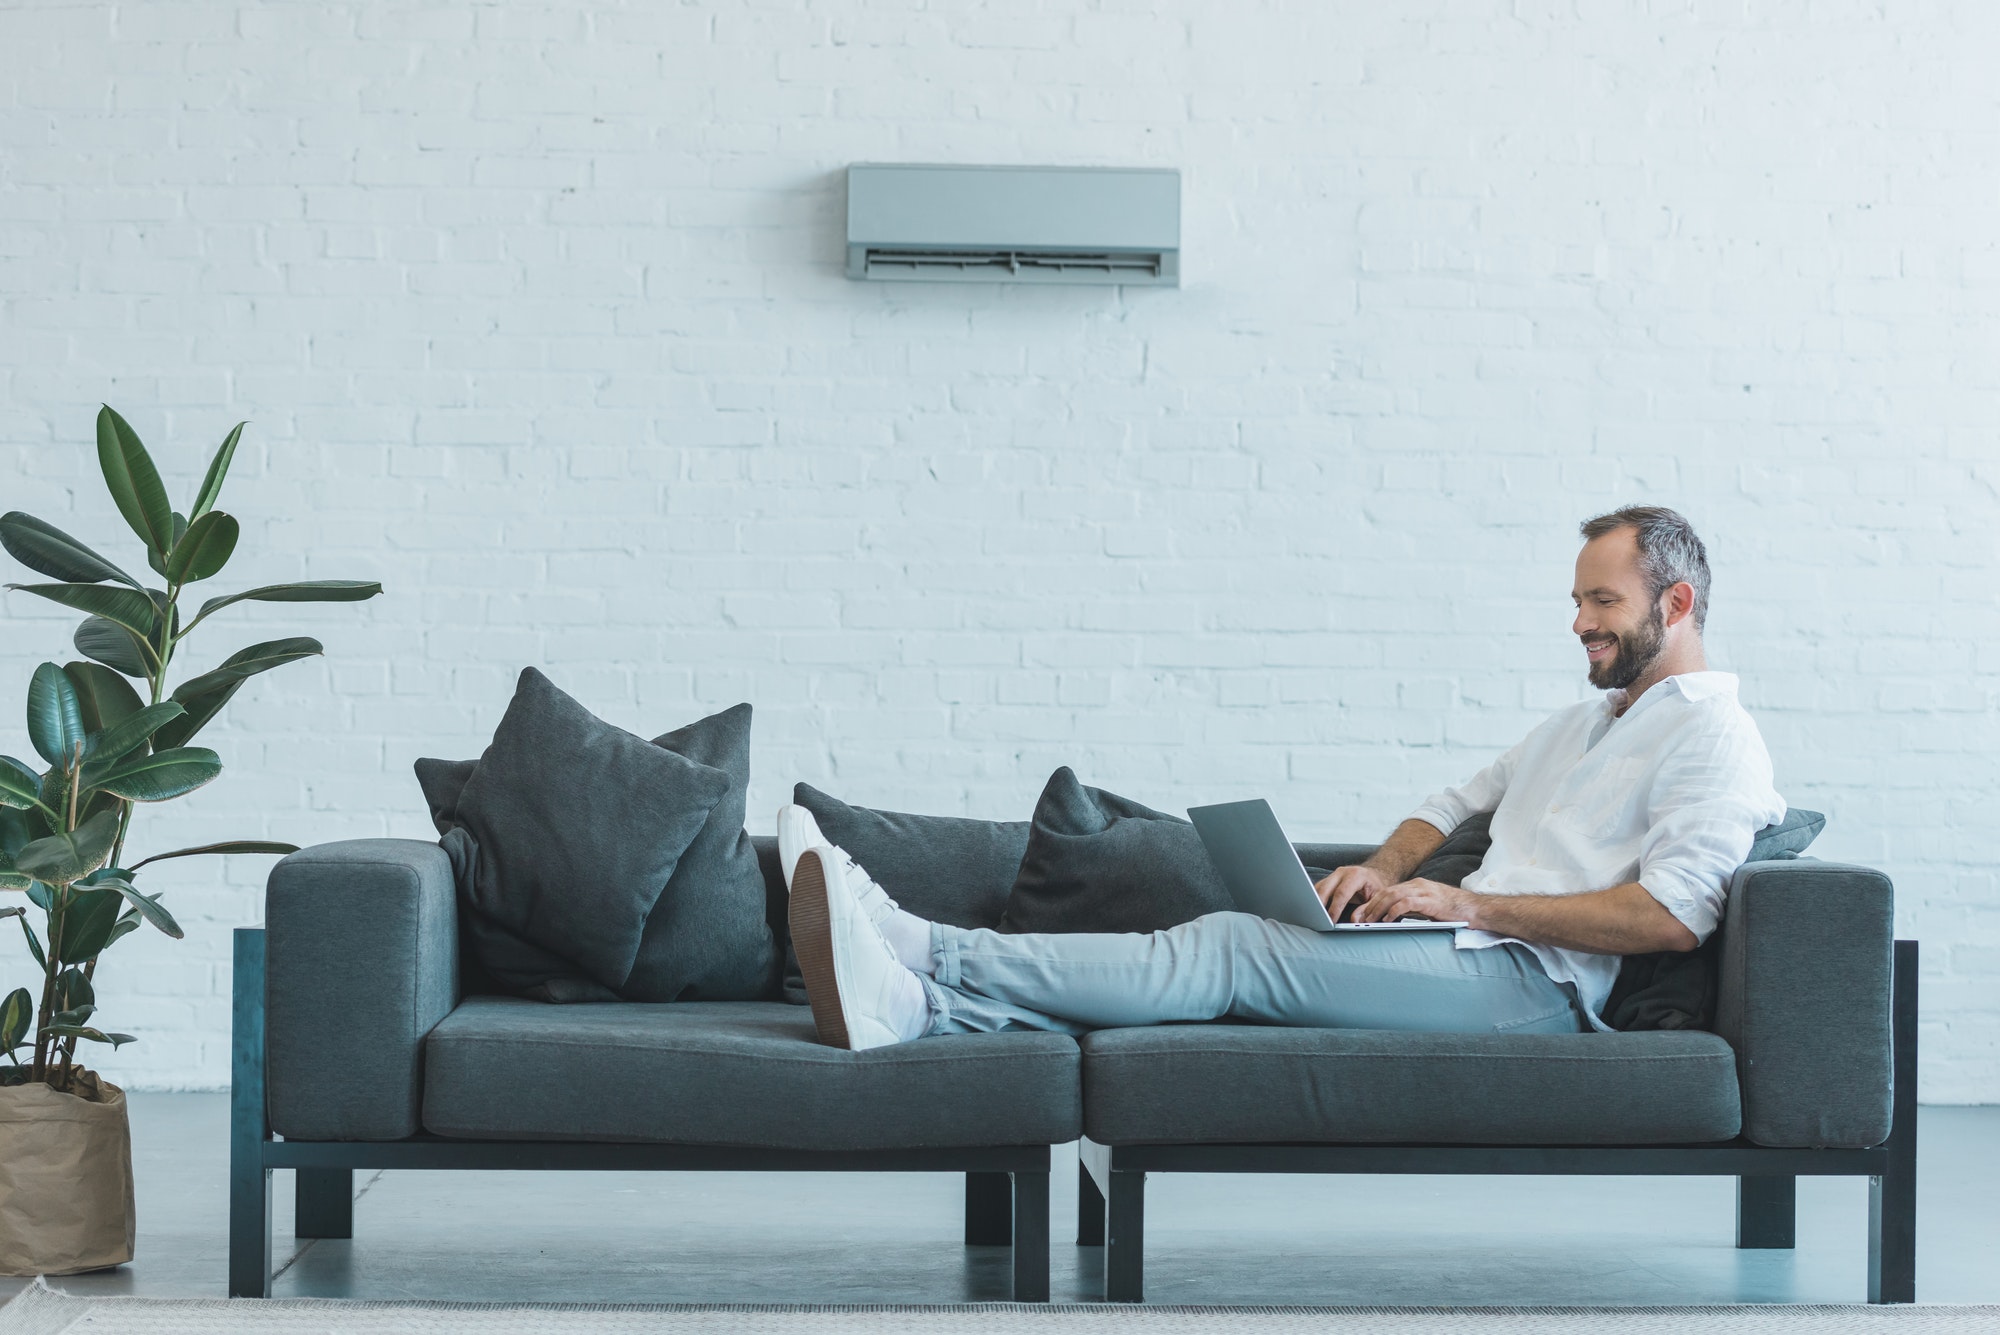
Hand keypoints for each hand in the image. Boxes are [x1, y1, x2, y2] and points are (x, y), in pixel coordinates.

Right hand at [1314, 865, 1389, 923]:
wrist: (1374, 875)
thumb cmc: (1376, 886)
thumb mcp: (1378, 898)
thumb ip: (1366, 909)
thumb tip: (1354, 921)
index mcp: (1355, 875)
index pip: (1341, 893)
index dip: (1335, 908)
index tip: (1331, 921)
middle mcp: (1342, 872)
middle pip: (1325, 888)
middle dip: (1319, 905)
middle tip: (1319, 920)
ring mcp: (1333, 875)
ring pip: (1319, 888)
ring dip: (1315, 902)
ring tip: (1315, 917)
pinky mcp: (1328, 880)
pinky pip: (1318, 889)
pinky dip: (1316, 900)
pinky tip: (1316, 910)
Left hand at [1351, 877, 1481, 926]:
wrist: (1475, 909)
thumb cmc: (1453, 912)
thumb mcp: (1428, 908)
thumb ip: (1412, 910)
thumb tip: (1392, 920)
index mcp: (1416, 886)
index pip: (1387, 892)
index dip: (1371, 903)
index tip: (1359, 915)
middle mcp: (1418, 885)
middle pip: (1386, 892)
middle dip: (1370, 906)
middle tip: (1358, 920)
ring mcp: (1424, 891)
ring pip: (1393, 896)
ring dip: (1377, 909)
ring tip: (1368, 921)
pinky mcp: (1430, 901)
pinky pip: (1406, 903)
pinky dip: (1393, 911)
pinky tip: (1387, 920)